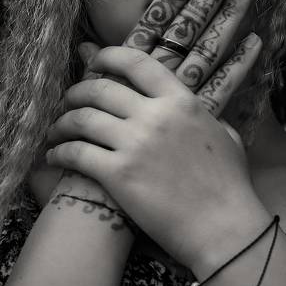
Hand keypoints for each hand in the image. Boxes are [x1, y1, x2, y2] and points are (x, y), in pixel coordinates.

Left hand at [45, 0, 264, 266]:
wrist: (224, 229)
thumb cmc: (230, 186)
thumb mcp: (226, 136)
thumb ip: (206, 117)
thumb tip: (202, 114)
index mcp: (181, 100)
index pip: (137, 63)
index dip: (109, 56)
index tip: (94, 59)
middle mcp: (154, 115)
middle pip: (100, 90)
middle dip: (77, 92)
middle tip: (68, 101)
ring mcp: (134, 144)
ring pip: (82, 119)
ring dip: (63, 122)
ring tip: (56, 130)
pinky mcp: (118, 175)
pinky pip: (77, 153)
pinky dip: (59, 152)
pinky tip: (55, 156)